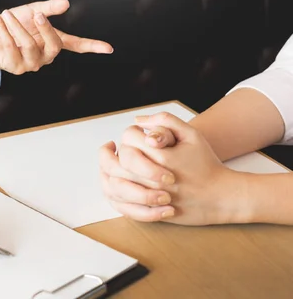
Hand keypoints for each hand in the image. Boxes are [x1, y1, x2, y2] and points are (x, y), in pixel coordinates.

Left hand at [0, 0, 112, 81]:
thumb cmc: (13, 25)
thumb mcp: (31, 12)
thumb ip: (48, 9)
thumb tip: (66, 2)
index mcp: (53, 42)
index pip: (76, 46)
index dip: (91, 46)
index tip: (109, 49)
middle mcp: (45, 56)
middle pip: (54, 45)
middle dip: (45, 28)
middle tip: (36, 14)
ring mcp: (31, 64)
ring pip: (29, 45)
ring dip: (16, 27)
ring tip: (5, 14)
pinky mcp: (15, 67)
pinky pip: (11, 48)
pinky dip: (4, 31)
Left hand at [99, 112, 249, 224]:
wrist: (220, 196)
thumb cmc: (205, 163)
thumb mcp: (191, 134)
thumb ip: (165, 121)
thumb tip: (137, 120)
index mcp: (162, 156)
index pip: (129, 138)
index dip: (130, 134)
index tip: (137, 136)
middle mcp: (152, 178)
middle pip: (117, 160)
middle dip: (115, 152)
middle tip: (118, 149)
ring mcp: (149, 197)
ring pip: (113, 182)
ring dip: (108, 171)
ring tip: (114, 163)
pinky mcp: (147, 211)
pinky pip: (118, 202)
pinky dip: (112, 189)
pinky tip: (117, 179)